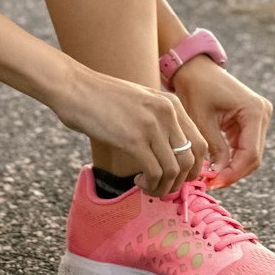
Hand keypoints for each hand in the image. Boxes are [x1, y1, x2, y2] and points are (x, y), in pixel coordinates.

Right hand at [49, 65, 206, 196]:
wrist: (74, 87)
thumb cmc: (102, 99)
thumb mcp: (141, 103)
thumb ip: (159, 121)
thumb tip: (169, 154)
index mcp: (172, 104)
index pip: (200, 144)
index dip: (193, 168)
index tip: (177, 178)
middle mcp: (167, 113)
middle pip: (192, 159)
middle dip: (181, 181)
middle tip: (164, 187)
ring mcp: (152, 125)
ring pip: (175, 170)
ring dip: (164, 187)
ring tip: (149, 187)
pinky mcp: (133, 139)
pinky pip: (155, 173)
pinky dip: (150, 184)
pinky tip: (138, 181)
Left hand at [170, 60, 273, 190]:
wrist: (196, 70)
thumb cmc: (196, 89)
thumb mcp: (202, 121)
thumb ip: (214, 149)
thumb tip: (219, 176)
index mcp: (254, 110)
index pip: (250, 153)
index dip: (234, 172)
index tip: (214, 183)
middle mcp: (263, 114)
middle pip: (254, 156)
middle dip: (233, 173)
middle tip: (211, 183)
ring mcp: (260, 117)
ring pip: (251, 154)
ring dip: (233, 168)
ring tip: (211, 177)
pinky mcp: (253, 121)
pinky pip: (245, 147)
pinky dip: (232, 158)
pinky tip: (216, 166)